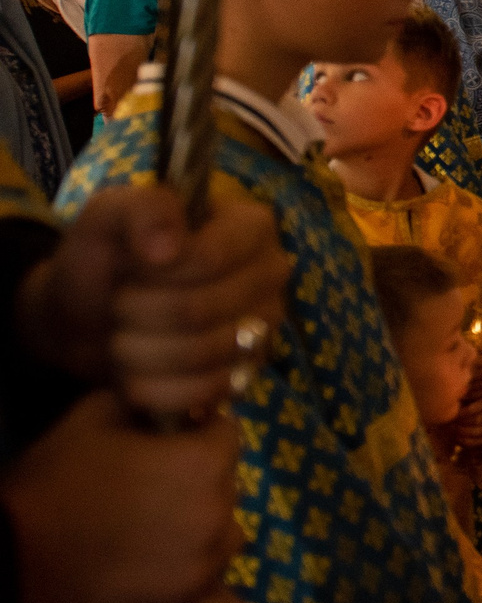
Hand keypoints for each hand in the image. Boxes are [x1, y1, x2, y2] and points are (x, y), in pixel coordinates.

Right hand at [5, 390, 244, 602]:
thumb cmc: (48, 487)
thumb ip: (147, 404)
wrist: (5, 567)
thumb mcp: (92, 418)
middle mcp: (215, 516)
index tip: (171, 443)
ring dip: (204, 535)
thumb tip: (174, 405)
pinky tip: (184, 583)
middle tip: (150, 493)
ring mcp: (203, 571)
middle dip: (198, 483)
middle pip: (227, 488)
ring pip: (227, 542)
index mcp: (201, 464)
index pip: (226, 434)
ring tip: (157, 537)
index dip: (198, 434)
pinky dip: (212, 596)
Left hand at [20, 186, 289, 418]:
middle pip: (198, 312)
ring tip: (122, 338)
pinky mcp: (247, 374)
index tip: (129, 270)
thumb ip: (141, 209)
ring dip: (139, 353)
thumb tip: (168, 248)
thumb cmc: (106, 259)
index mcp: (252, 226)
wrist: (87, 319)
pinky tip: (135, 374)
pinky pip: (204, 393)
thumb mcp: (108, 216)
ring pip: (200, 356)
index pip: (208, 259)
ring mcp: (264, 328)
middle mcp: (272, 275)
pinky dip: (154, 389)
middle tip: (118, 307)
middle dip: (138, 315)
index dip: (155, 275)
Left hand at [456, 379, 481, 449]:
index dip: (465, 411)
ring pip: (481, 432)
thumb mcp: (470, 394)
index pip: (481, 405)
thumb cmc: (472, 399)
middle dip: (463, 422)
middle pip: (481, 419)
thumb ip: (465, 395)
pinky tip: (458, 438)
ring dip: (464, 432)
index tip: (452, 414)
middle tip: (451, 423)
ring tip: (453, 430)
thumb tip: (457, 398)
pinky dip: (468, 441)